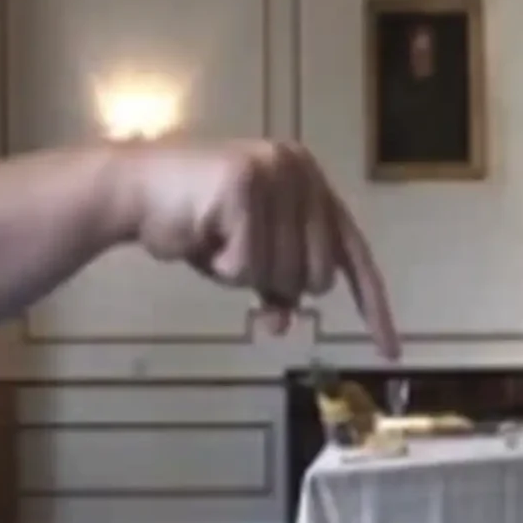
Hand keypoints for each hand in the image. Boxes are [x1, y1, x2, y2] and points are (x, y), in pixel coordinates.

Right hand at [121, 139, 400, 360]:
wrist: (133, 191)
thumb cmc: (198, 224)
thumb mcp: (252, 258)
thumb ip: (280, 283)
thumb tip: (287, 322)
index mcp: (315, 185)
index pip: (356, 256)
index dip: (373, 307)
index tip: (390, 350)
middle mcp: (303, 171)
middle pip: (319, 275)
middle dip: (276, 284)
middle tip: (238, 258)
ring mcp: (276, 173)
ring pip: (284, 273)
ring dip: (245, 275)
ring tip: (217, 241)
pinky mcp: (245, 183)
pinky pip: (247, 266)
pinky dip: (221, 268)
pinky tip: (203, 238)